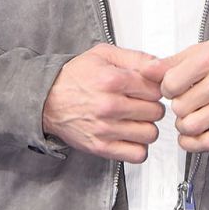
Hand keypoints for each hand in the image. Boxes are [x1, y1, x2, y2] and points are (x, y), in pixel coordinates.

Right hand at [42, 43, 164, 162]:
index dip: (154, 88)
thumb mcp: (105, 55)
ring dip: (146, 127)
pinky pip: (137, 154)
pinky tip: (130, 135)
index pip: (156, 89)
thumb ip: (137, 58)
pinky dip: (138, 147)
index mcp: (113, 80)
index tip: (146, 88)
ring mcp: (105, 129)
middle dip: (151, 106)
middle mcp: (110, 105)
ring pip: (150, 134)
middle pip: (156, 112)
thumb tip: (161, 66)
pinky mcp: (101, 147)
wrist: (47, 99)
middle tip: (139, 103)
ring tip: (135, 119)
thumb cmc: (75, 77)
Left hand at [144, 38, 208, 151]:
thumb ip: (170, 62)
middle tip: (183, 100)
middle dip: (176, 105)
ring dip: (182, 124)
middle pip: (180, 106)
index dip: (166, 87)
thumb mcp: (201, 51)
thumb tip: (145, 72)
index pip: (171, 83)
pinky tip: (188, 135)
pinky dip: (191, 143)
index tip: (173, 87)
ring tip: (187, 115)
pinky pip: (208, 142)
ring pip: (191, 126)